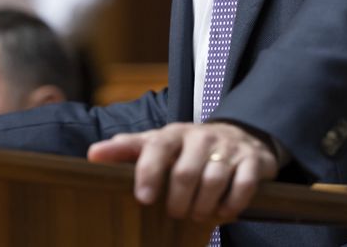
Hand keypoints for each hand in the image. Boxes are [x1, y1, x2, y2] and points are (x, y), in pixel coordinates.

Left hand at [87, 121, 278, 222]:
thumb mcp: (159, 143)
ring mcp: (229, 147)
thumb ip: (129, 149)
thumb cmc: (188, 148)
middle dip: (178, 201)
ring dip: (203, 206)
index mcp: (175, 133)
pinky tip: (224, 211)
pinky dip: (232, 204)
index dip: (149, 172)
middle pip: (186, 173)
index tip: (144, 198)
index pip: (158, 147)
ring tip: (198, 214)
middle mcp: (202, 136)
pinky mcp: (253, 160)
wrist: (240, 135)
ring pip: (214, 180)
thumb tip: (93, 154)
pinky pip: (243, 185)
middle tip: (176, 213)